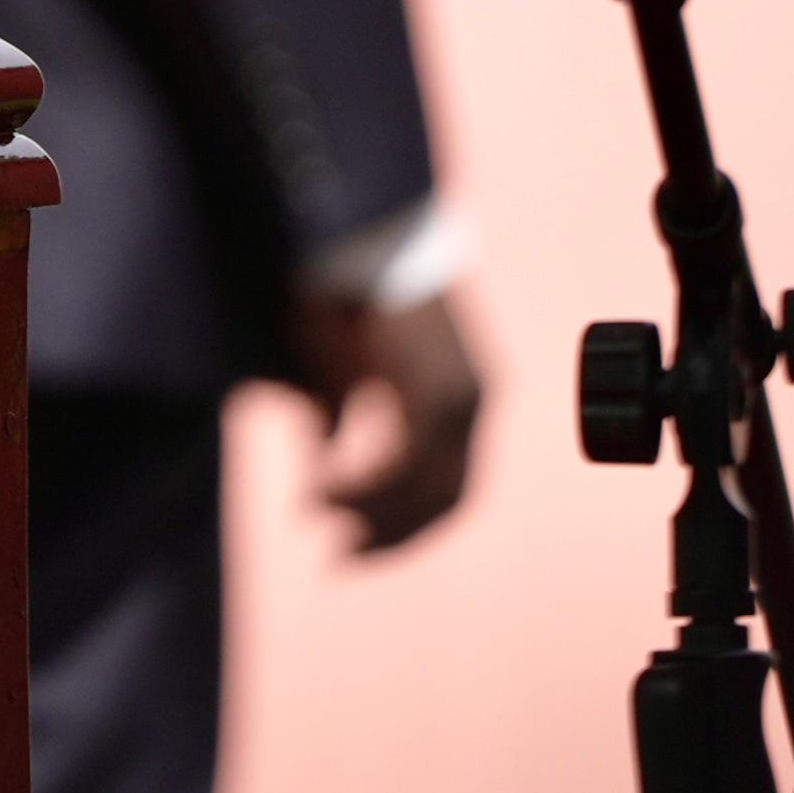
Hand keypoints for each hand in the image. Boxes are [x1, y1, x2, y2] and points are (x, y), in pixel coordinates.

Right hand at [294, 282, 482, 553]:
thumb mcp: (342, 363)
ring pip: (425, 489)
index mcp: (464, 396)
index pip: (453, 488)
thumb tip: (324, 454)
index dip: (407, 527)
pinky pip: (403, 465)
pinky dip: (361, 486)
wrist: (351, 234)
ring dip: (371, 514)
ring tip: (319, 518)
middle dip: (392, 535)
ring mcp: (458, 398)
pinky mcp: (428, 390)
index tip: (356, 543)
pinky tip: (320, 489)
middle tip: (341, 558)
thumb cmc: (343, 290)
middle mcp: (473, 402)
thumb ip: (339, 410)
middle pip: (446, 501)